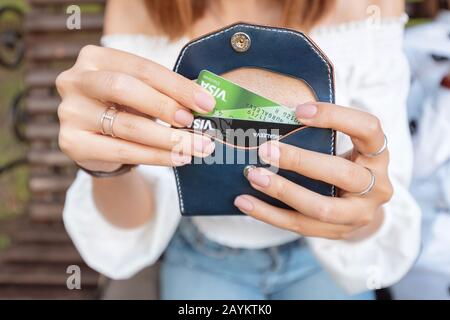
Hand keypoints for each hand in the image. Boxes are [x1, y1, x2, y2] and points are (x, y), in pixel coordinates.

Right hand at [56, 45, 215, 172]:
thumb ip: (167, 93)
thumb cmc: (124, 108)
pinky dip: (156, 156)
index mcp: (95, 58)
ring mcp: (70, 112)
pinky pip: (122, 151)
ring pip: (127, 126)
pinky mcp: (72, 142)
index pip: (142, 68)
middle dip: (166, 106)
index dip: (177, 86)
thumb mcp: (143, 94)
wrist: (96, 141)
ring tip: (197, 147)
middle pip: (125, 89)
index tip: (207, 102)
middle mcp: (75, 80)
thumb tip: (206, 101)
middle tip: (195, 122)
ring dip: (168, 139)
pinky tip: (179, 158)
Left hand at [234, 102, 392, 239]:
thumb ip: (322, 135)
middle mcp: (376, 186)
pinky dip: (268, 213)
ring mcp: (359, 214)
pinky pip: (299, 225)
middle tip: (266, 149)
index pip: (367, 128)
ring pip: (321, 208)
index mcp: (378, 154)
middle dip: (301, 161)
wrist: (362, 206)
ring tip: (253, 176)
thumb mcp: (347, 145)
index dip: (335, 117)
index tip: (299, 111)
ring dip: (282, 191)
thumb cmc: (347, 164)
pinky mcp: (337, 232)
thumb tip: (275, 116)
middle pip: (342, 174)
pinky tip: (244, 202)